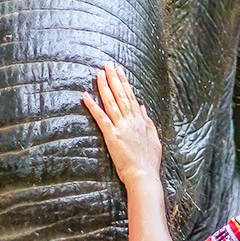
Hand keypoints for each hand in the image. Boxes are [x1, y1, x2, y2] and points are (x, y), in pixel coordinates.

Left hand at [83, 63, 162, 188]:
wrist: (144, 175)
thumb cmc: (149, 160)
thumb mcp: (154, 138)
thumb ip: (148, 121)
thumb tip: (143, 107)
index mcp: (140, 120)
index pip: (131, 96)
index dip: (124, 82)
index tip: (119, 71)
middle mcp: (131, 120)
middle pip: (121, 94)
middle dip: (114, 78)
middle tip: (107, 65)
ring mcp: (121, 126)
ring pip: (111, 102)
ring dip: (104, 86)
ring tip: (99, 73)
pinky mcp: (112, 135)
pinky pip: (100, 117)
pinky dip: (92, 106)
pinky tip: (85, 96)